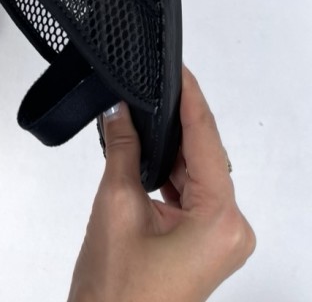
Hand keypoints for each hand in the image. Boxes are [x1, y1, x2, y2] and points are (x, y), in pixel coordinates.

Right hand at [68, 66, 254, 301]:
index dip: (191, 99)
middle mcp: (231, 229)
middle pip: (206, 157)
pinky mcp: (203, 244)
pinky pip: (191, 194)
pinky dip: (170, 173)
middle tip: (152, 84)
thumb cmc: (115, 289)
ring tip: (141, 112)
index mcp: (221, 220)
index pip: (207, 141)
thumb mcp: (115, 206)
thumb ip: (122, 150)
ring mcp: (220, 239)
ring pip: (197, 174)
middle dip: (177, 122)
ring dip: (171, 148)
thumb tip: (118, 110)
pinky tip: (146, 149)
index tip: (178, 68)